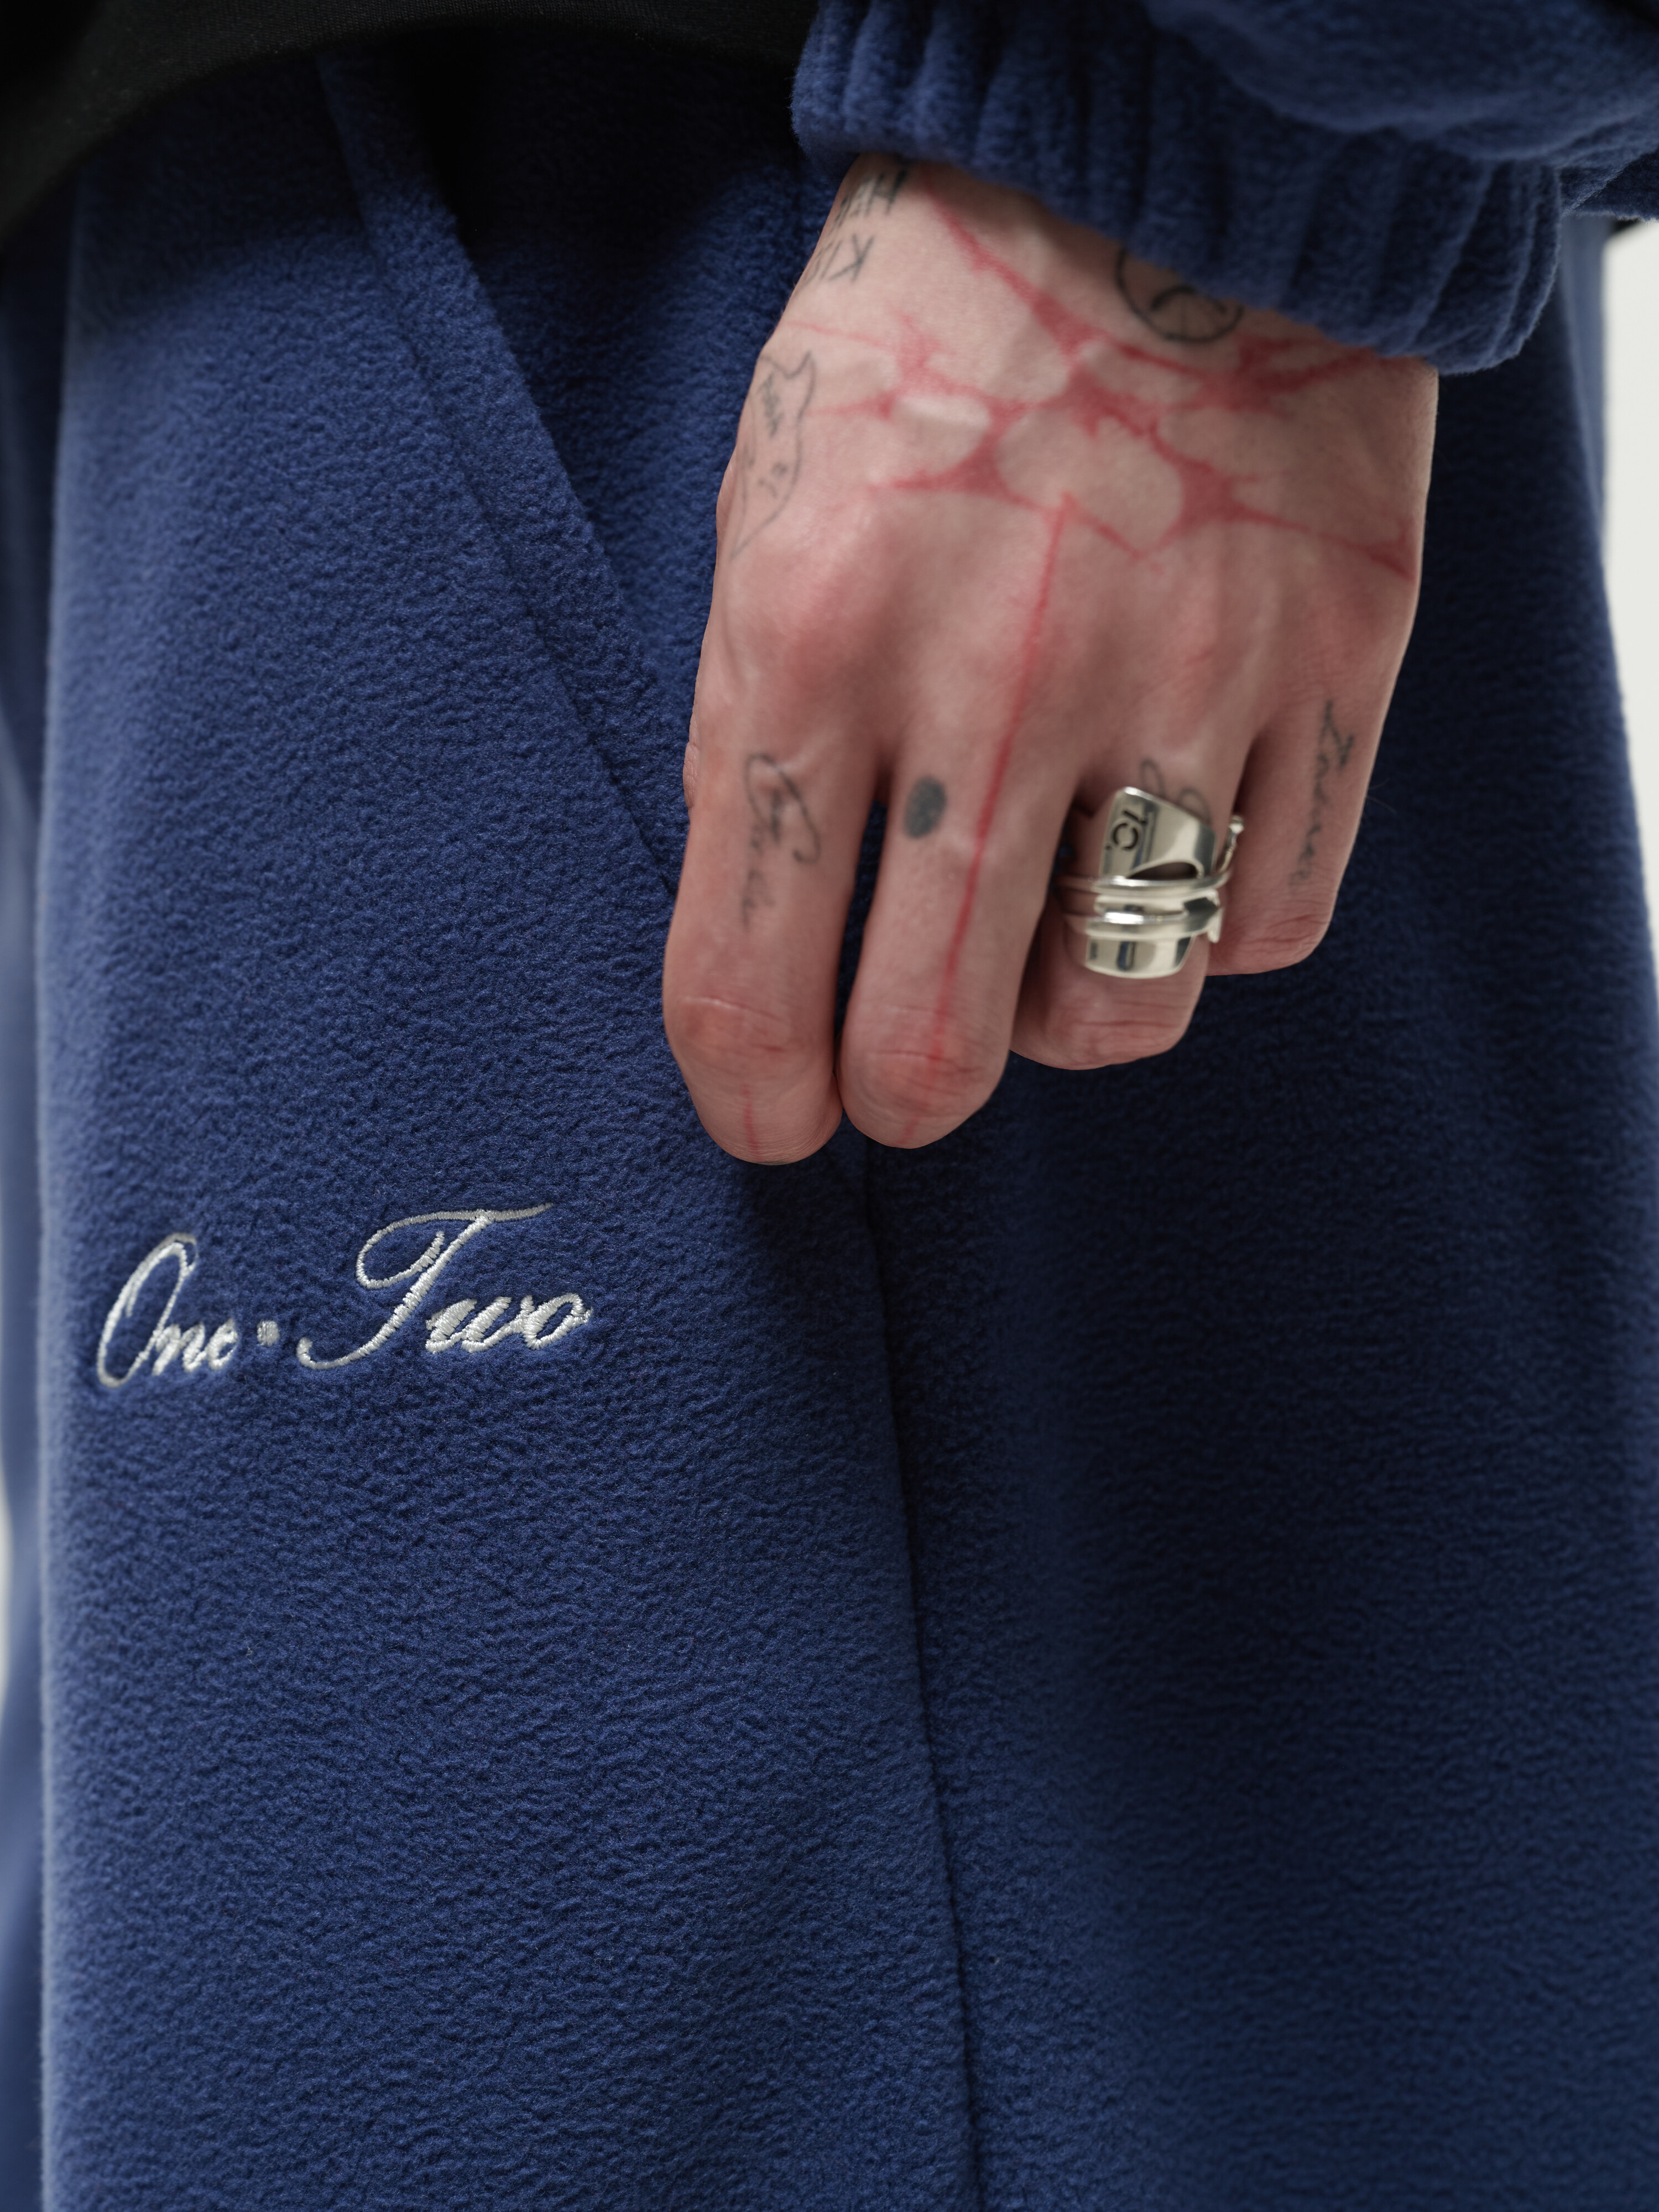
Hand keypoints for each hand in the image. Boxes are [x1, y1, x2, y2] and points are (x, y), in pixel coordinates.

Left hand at [663, 159, 1436, 1161]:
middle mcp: (997, 680)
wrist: (1146, 177)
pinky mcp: (1332, 663)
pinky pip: (1266, 925)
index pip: (749, 980)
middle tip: (902, 1066)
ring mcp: (1184, 676)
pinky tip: (1168, 845)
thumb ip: (764, 744)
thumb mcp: (768, 524)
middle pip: (939, 1053)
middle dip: (902, 1097)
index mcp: (811, 636)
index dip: (751, 1099)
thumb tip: (774, 957)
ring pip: (1121, 1015)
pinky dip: (1207, 927)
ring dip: (1062, 1014)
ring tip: (1044, 927)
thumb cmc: (925, 360)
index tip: (773, 1119)